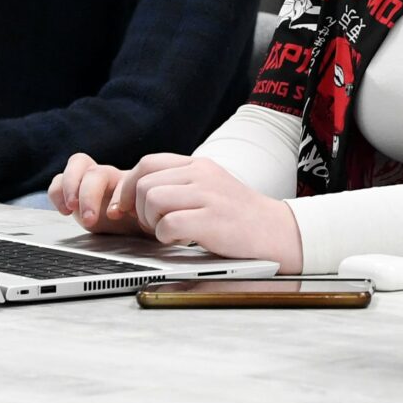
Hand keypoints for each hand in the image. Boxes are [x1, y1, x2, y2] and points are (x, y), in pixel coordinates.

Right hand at [47, 153, 153, 234]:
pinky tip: (64, 210)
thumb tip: (166, 221)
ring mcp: (90, 183)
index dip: (114, 194)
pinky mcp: (74, 194)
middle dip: (88, 194)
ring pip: (76, 166)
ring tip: (70, 209)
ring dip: (70, 187)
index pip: (126, 177)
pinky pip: (59, 182)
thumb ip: (158, 213)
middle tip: (90, 218)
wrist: (143, 224)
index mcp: (130, 180)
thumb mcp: (159, 216)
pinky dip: (57, 193)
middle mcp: (110, 177)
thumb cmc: (152, 219)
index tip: (116, 215)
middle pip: (95, 170)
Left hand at [127, 155, 303, 272]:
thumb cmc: (239, 216)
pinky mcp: (212, 220)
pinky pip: (168, 224)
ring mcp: (208, 195)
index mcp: (199, 165)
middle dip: (138, 209)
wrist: (278, 231)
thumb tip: (136, 194)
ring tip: (170, 231)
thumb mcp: (210, 187)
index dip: (128, 186)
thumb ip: (180, 185)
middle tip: (154, 224)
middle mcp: (202, 174)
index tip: (124, 208)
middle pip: (144, 182)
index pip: (147, 163)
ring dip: (152, 222)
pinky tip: (184, 240)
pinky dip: (167, 237)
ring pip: (152, 199)